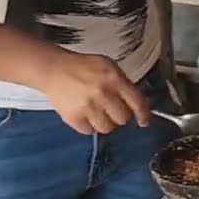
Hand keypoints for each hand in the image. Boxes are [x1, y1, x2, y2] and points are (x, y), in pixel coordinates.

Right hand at [34, 50, 150, 134]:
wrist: (54, 69)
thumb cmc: (84, 67)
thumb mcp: (108, 66)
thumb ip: (123, 83)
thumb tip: (139, 104)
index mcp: (114, 79)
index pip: (137, 102)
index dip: (143, 115)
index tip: (144, 122)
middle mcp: (103, 94)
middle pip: (123, 119)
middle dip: (119, 115)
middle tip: (110, 108)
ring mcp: (87, 107)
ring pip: (107, 128)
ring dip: (105, 123)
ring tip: (97, 112)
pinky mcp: (73, 118)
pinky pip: (89, 131)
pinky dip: (89, 126)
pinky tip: (85, 114)